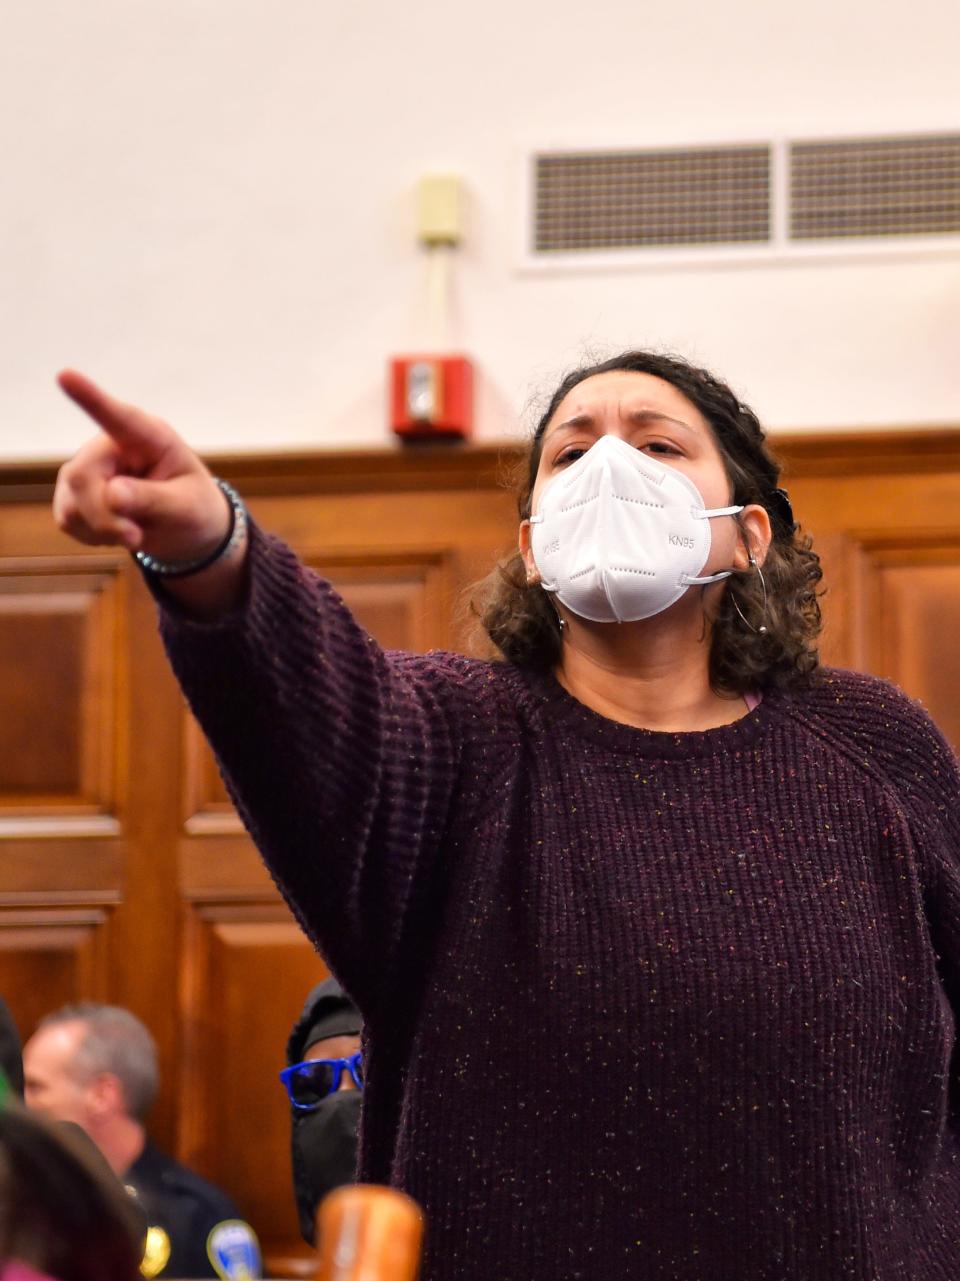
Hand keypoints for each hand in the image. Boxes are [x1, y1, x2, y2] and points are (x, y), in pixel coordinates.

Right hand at [53, 370, 228, 562]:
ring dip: (103, 529)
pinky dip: (93, 536)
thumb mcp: (187, 507)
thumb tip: (113, 494)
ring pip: (72, 503)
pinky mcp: (72, 493)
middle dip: (105, 516)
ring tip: (135, 530)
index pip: (117, 416)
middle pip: (82, 476)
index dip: (90, 397)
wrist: (184, 528)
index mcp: (148, 436)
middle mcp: (110, 445)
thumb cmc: (193, 507)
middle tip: (135, 538)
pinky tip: (116, 531)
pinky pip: (68, 519)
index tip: (65, 375)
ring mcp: (87, 467)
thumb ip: (154, 499)